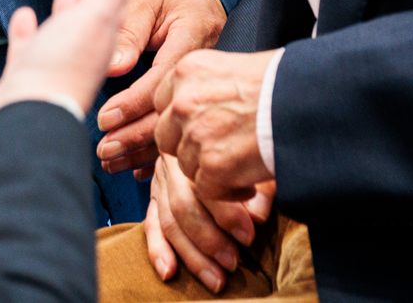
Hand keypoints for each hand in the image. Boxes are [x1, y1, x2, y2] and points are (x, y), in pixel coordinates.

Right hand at [0, 0, 153, 121]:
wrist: (24, 115)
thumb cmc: (63, 67)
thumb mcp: (97, 13)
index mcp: (102, 41)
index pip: (114, 10)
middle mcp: (79, 56)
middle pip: (90, 22)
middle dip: (90, 0)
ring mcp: (51, 67)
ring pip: (60, 35)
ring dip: (62, 14)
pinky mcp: (25, 77)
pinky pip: (28, 49)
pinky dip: (28, 31)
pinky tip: (24, 18)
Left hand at [93, 0, 226, 174]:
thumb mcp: (146, 0)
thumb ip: (129, 31)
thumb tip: (111, 66)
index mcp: (190, 39)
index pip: (161, 79)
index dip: (133, 102)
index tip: (105, 119)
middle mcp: (199, 69)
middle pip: (169, 112)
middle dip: (136, 136)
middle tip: (105, 151)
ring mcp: (200, 87)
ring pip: (174, 126)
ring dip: (143, 150)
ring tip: (113, 164)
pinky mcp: (195, 97)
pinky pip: (178, 127)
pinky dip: (157, 150)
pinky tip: (139, 167)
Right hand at [143, 154, 273, 292]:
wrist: (220, 134)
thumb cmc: (245, 151)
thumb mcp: (257, 162)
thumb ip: (261, 188)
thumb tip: (257, 217)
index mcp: (196, 147)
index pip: (205, 185)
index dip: (227, 214)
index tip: (248, 235)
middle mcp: (173, 162)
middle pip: (183, 206)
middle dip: (209, 240)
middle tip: (233, 262)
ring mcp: (161, 180)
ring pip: (169, 222)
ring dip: (191, 254)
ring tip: (215, 277)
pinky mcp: (155, 197)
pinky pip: (152, 225)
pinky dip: (158, 250)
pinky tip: (168, 271)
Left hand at [151, 48, 273, 199]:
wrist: (309, 103)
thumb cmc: (282, 83)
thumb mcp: (234, 67)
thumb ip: (206, 87)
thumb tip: (194, 108)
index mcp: (187, 71)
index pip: (162, 103)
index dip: (179, 120)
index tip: (196, 128)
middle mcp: (184, 101)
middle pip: (166, 136)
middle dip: (188, 148)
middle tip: (218, 151)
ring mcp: (196, 135)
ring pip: (185, 165)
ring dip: (209, 170)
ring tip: (241, 164)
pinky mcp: (212, 166)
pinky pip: (204, 189)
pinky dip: (226, 192)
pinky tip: (249, 183)